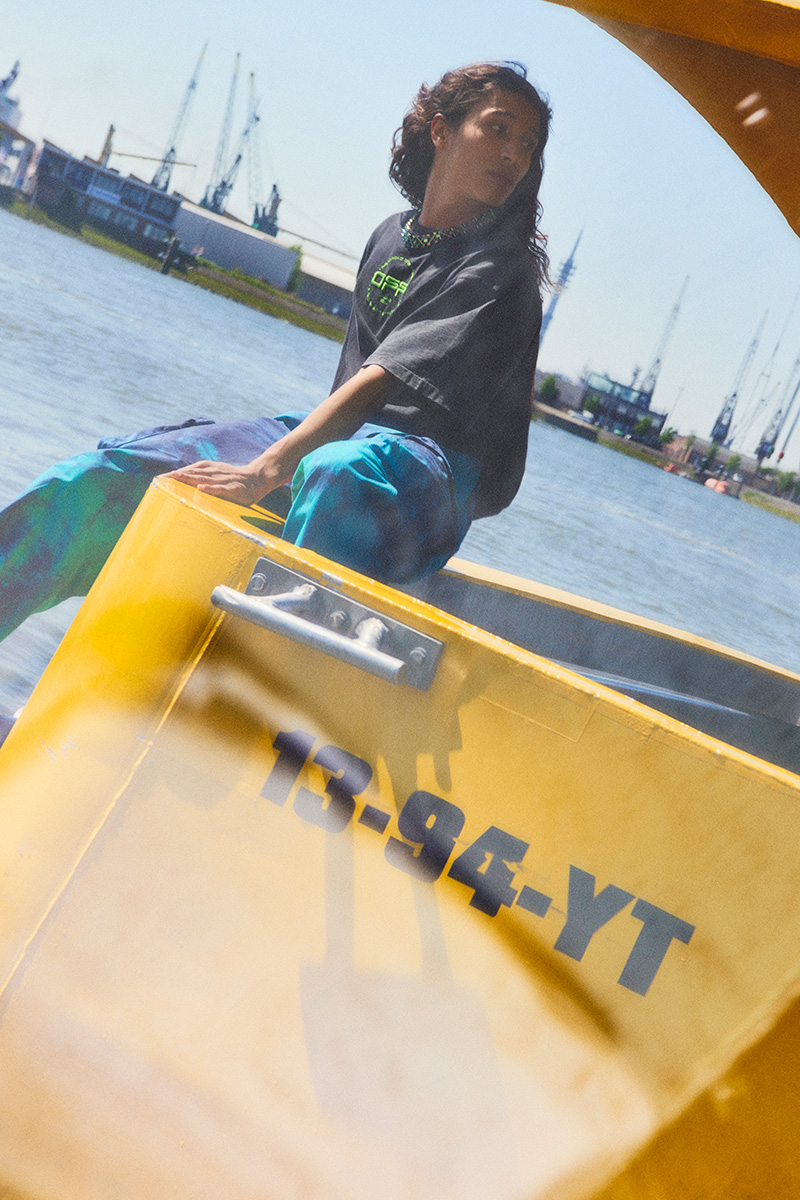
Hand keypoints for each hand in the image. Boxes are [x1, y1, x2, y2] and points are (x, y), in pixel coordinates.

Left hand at [160, 459, 282, 505]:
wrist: (259, 478)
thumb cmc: (234, 479)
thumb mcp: (216, 475)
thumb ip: (201, 477)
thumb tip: (182, 479)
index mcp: (209, 468)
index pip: (189, 470)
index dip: (174, 474)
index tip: (158, 479)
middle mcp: (215, 471)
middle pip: (193, 473)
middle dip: (177, 476)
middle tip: (162, 479)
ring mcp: (225, 479)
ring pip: (205, 478)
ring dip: (190, 478)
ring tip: (176, 479)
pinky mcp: (234, 488)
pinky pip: (221, 488)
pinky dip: (211, 488)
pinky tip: (201, 489)